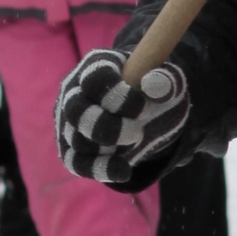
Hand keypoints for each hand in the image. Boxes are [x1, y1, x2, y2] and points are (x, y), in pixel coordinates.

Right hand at [56, 49, 188, 186]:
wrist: (147, 113)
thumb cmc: (151, 90)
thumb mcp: (168, 81)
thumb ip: (168, 79)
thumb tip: (156, 85)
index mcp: (97, 65)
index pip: (94, 79)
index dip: (119, 96)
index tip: (144, 109)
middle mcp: (75, 89)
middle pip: (76, 111)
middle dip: (109, 127)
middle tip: (137, 133)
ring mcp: (68, 118)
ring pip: (76, 139)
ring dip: (108, 148)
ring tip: (135, 141)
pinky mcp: (69, 145)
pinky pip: (75, 161)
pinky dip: (100, 168)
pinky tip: (124, 170)